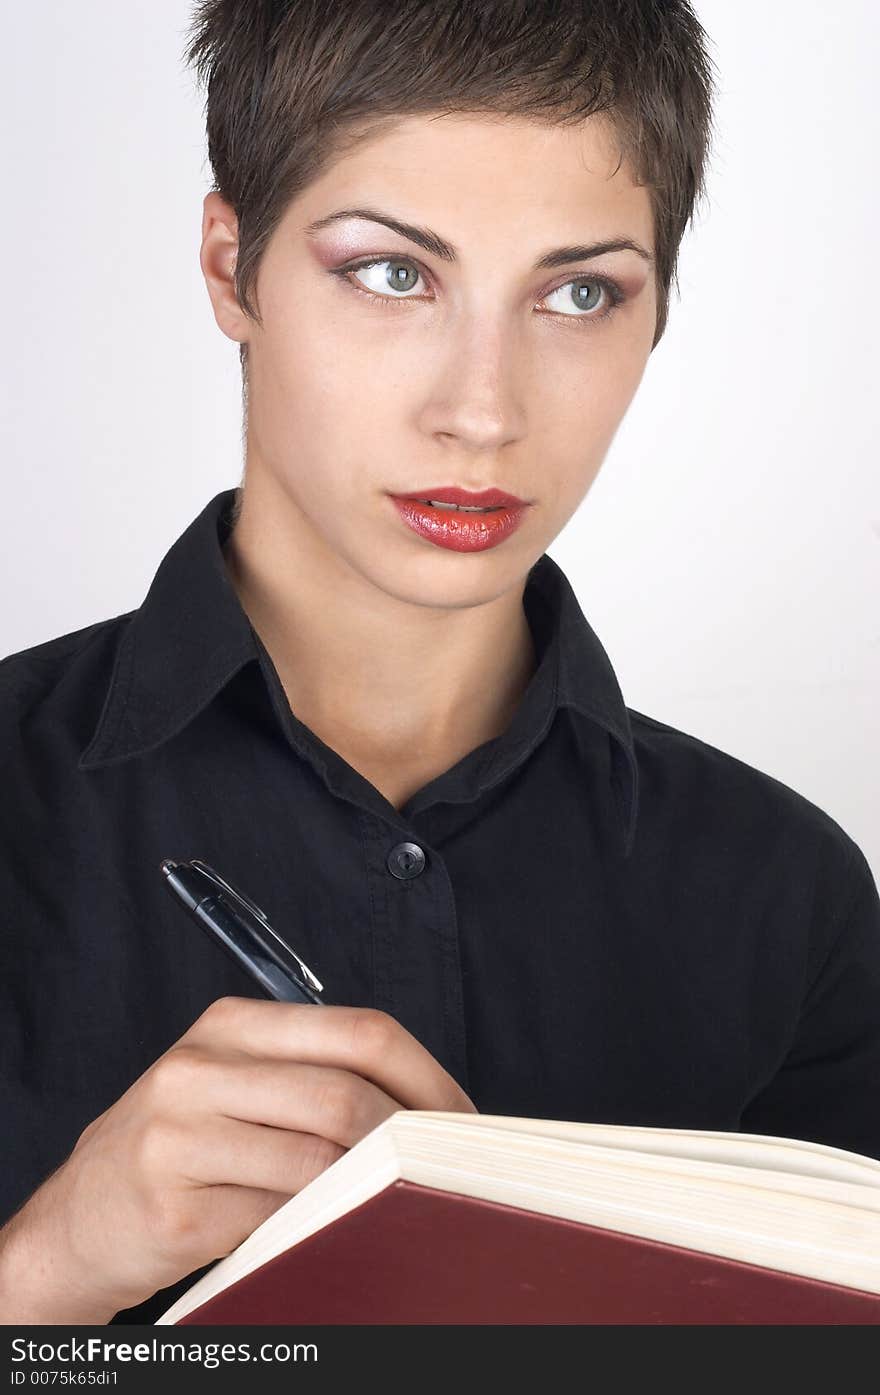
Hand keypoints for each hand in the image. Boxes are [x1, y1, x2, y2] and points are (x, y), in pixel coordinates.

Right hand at [0, 999, 475, 1322]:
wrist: (79, 1218)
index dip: (427, 1075)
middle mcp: (200, 1068)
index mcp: (230, 1023)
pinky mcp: (174, 1208)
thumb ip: (311, 1078)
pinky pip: (280, 1219)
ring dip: (372, 1186)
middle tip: (442, 1169)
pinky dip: (321, 1226)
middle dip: (411, 1138)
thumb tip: (426, 1106)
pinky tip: (333, 1229)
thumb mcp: (233, 1083)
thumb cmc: (178, 1146)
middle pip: (345, 1096)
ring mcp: (180, 1138)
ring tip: (396, 1198)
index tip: (461, 1116)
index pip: (359, 1031)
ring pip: (318, 1161)